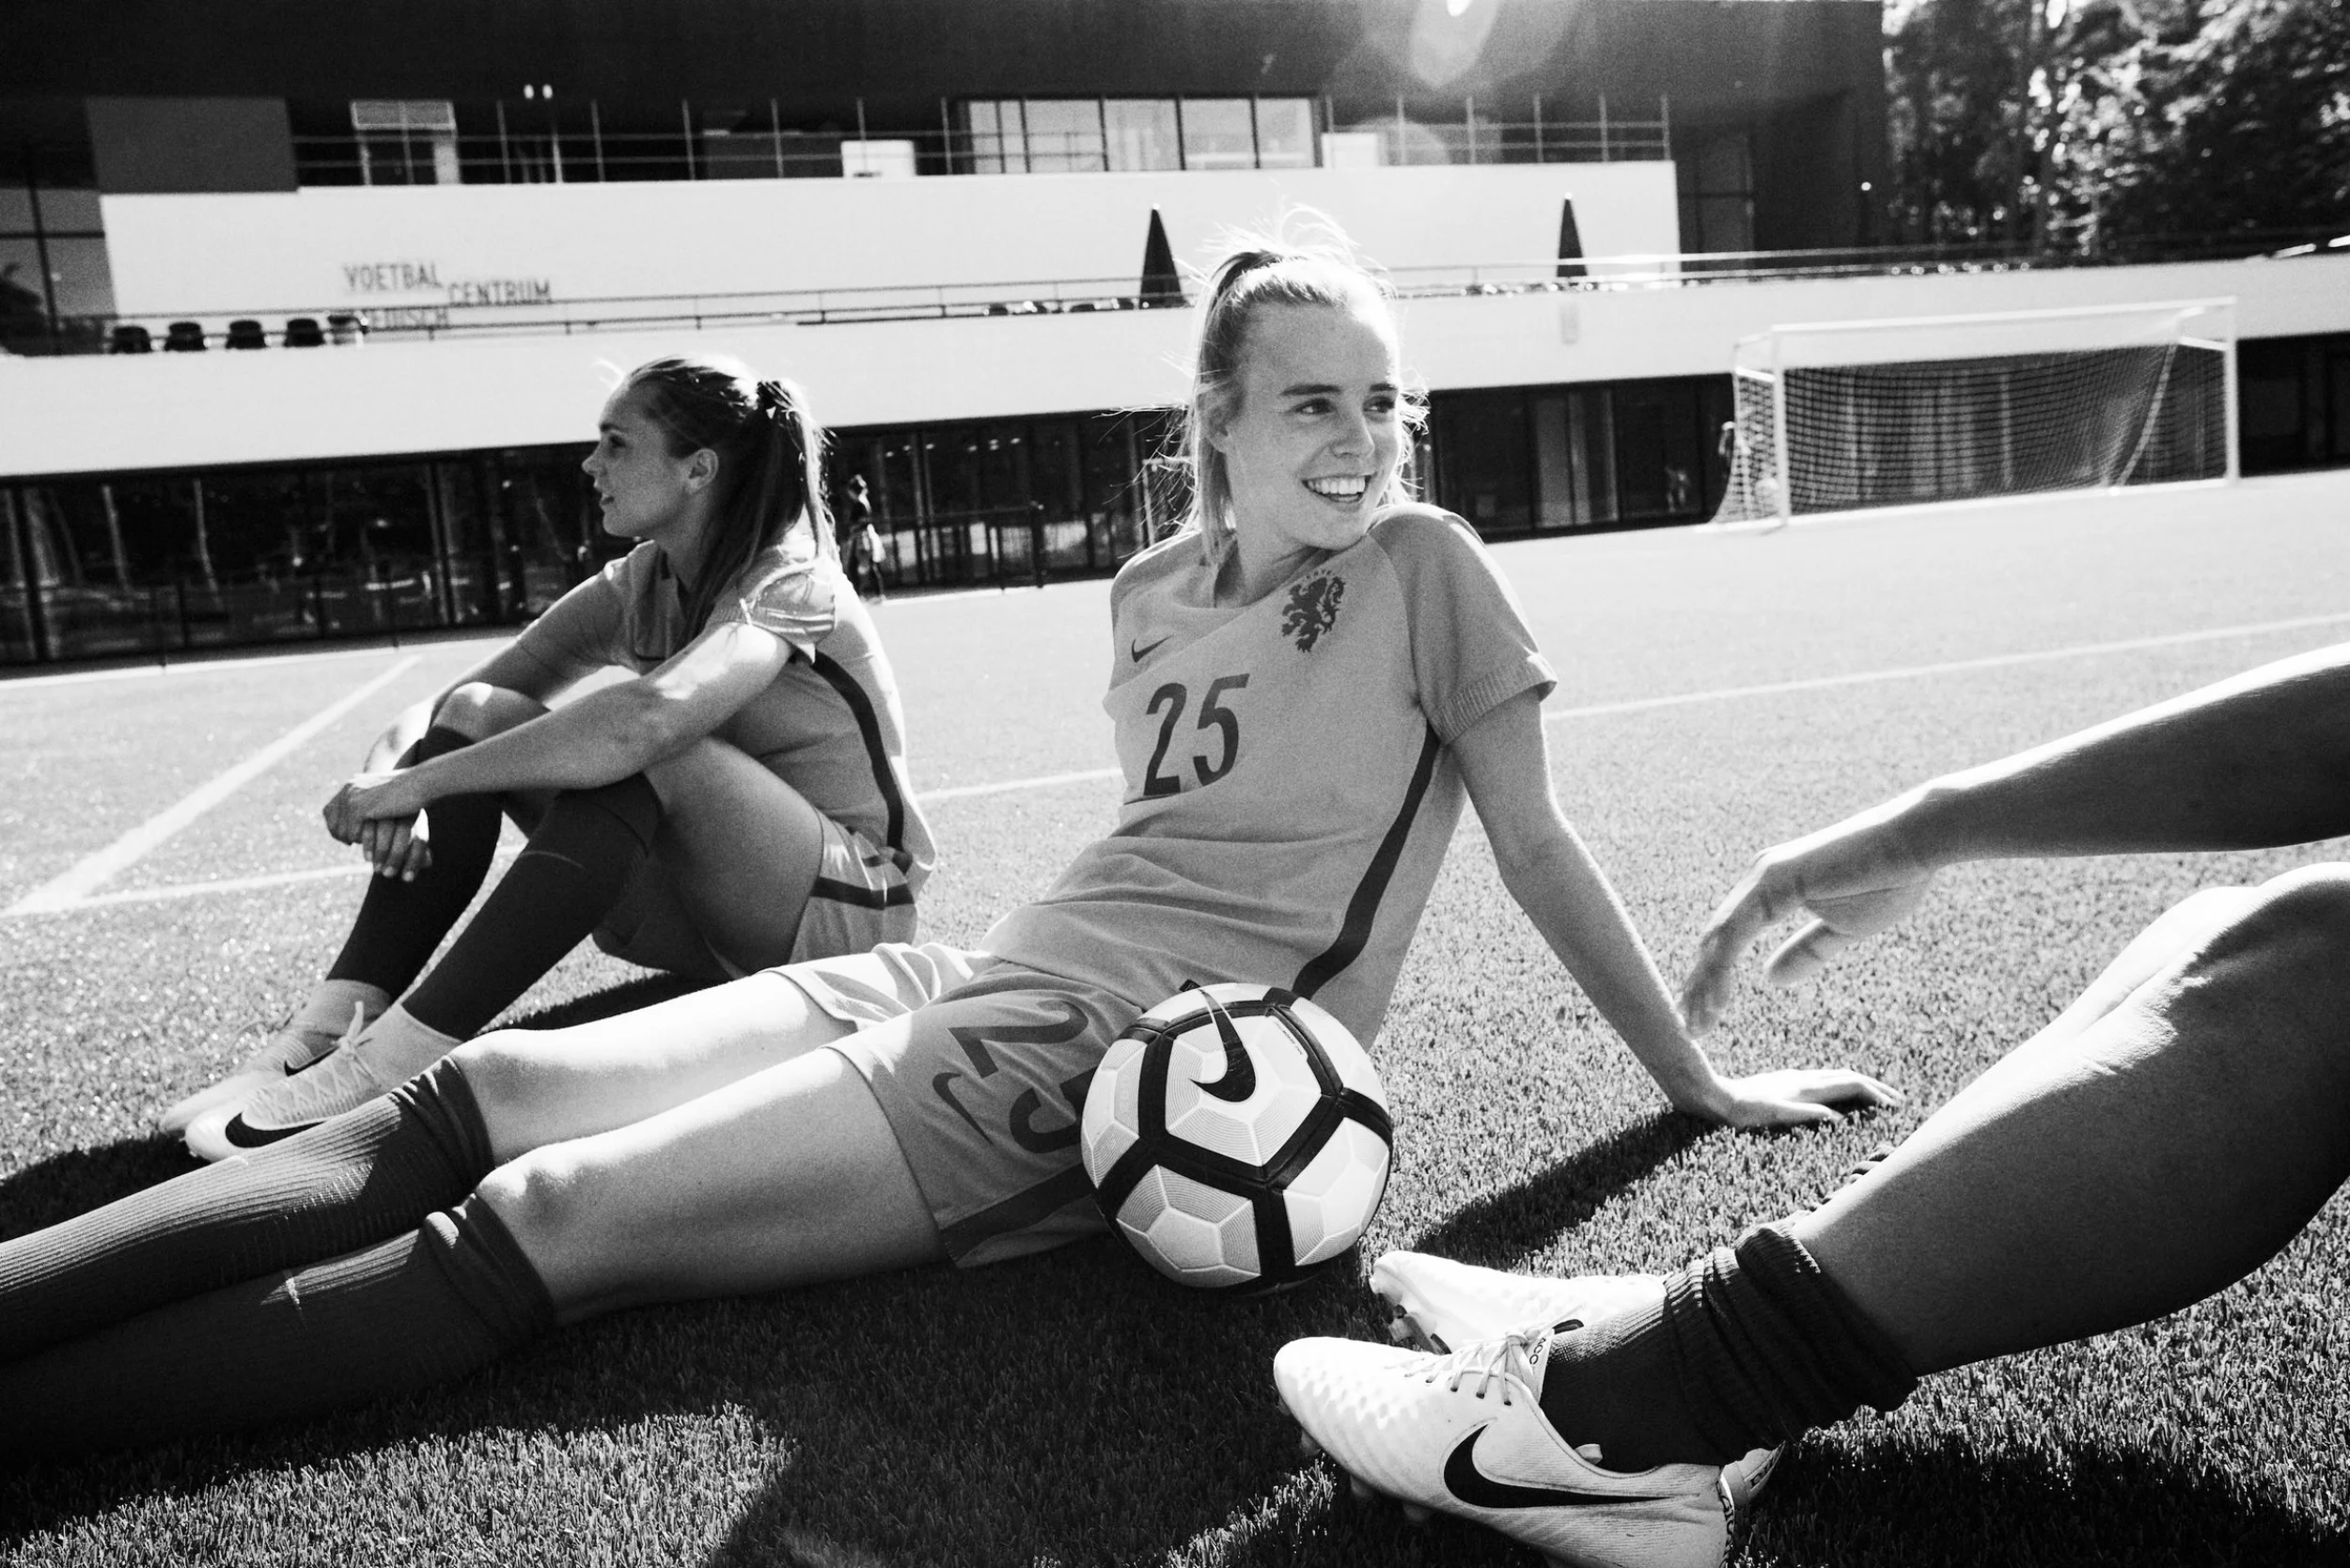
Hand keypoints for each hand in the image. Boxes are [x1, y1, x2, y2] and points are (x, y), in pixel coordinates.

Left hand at [324, 772, 432, 878]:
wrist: (419, 783)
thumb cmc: (409, 792)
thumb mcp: (383, 797)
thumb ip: (369, 804)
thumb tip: (356, 822)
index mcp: (352, 785)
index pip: (330, 811)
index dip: (335, 827)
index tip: (346, 840)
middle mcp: (348, 789)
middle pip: (332, 821)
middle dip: (341, 837)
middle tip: (351, 846)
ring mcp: (352, 797)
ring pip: (342, 830)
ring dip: (353, 842)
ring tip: (364, 851)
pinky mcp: (359, 806)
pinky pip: (353, 833)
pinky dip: (363, 843)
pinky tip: (372, 847)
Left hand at [1680, 806, 1940, 1035]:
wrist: (1915, 842)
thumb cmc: (1887, 880)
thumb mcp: (1840, 930)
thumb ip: (1805, 952)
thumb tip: (1771, 979)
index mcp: (1770, 892)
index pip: (1729, 942)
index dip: (1713, 979)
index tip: (1706, 1016)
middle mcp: (1759, 882)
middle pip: (1714, 942)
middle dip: (1698, 987)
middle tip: (1691, 1029)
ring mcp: (1763, 878)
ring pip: (1718, 939)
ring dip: (1704, 984)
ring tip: (1698, 1023)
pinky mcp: (1774, 880)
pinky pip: (1737, 930)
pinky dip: (1723, 966)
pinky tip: (1718, 997)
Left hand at [1688, 1065, 1903, 1128]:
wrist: (1714, 1097)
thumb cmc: (1741, 1112)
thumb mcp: (1773, 1116)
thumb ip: (1805, 1114)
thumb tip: (1838, 1118)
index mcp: (1805, 1087)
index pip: (1850, 1085)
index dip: (1875, 1094)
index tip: (1896, 1106)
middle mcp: (1803, 1079)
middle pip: (1848, 1078)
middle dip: (1875, 1088)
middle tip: (1897, 1101)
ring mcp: (1794, 1079)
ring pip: (1835, 1078)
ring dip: (1859, 1086)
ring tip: (1875, 1097)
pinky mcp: (1785, 1083)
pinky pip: (1822, 1082)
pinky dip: (1840, 1087)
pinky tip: (1837, 1096)